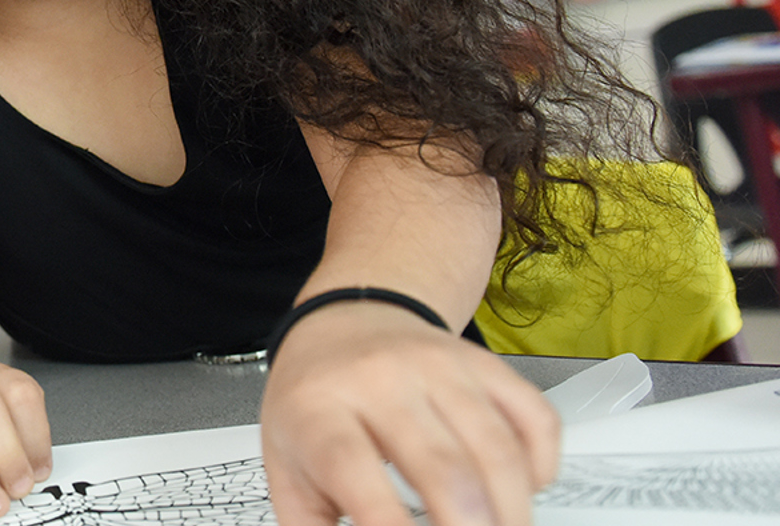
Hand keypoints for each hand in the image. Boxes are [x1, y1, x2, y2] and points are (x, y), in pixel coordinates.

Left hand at [259, 302, 559, 525]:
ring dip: (511, 510)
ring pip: (495, 447)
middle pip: (440, 465)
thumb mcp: (286, 465)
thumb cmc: (316, 404)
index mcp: (319, 408)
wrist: (344, 322)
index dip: (385, 523)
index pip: (351, 466)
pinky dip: (541, 465)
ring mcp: (437, 365)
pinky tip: (522, 492)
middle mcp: (380, 378)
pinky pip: (534, 416)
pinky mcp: (484, 362)